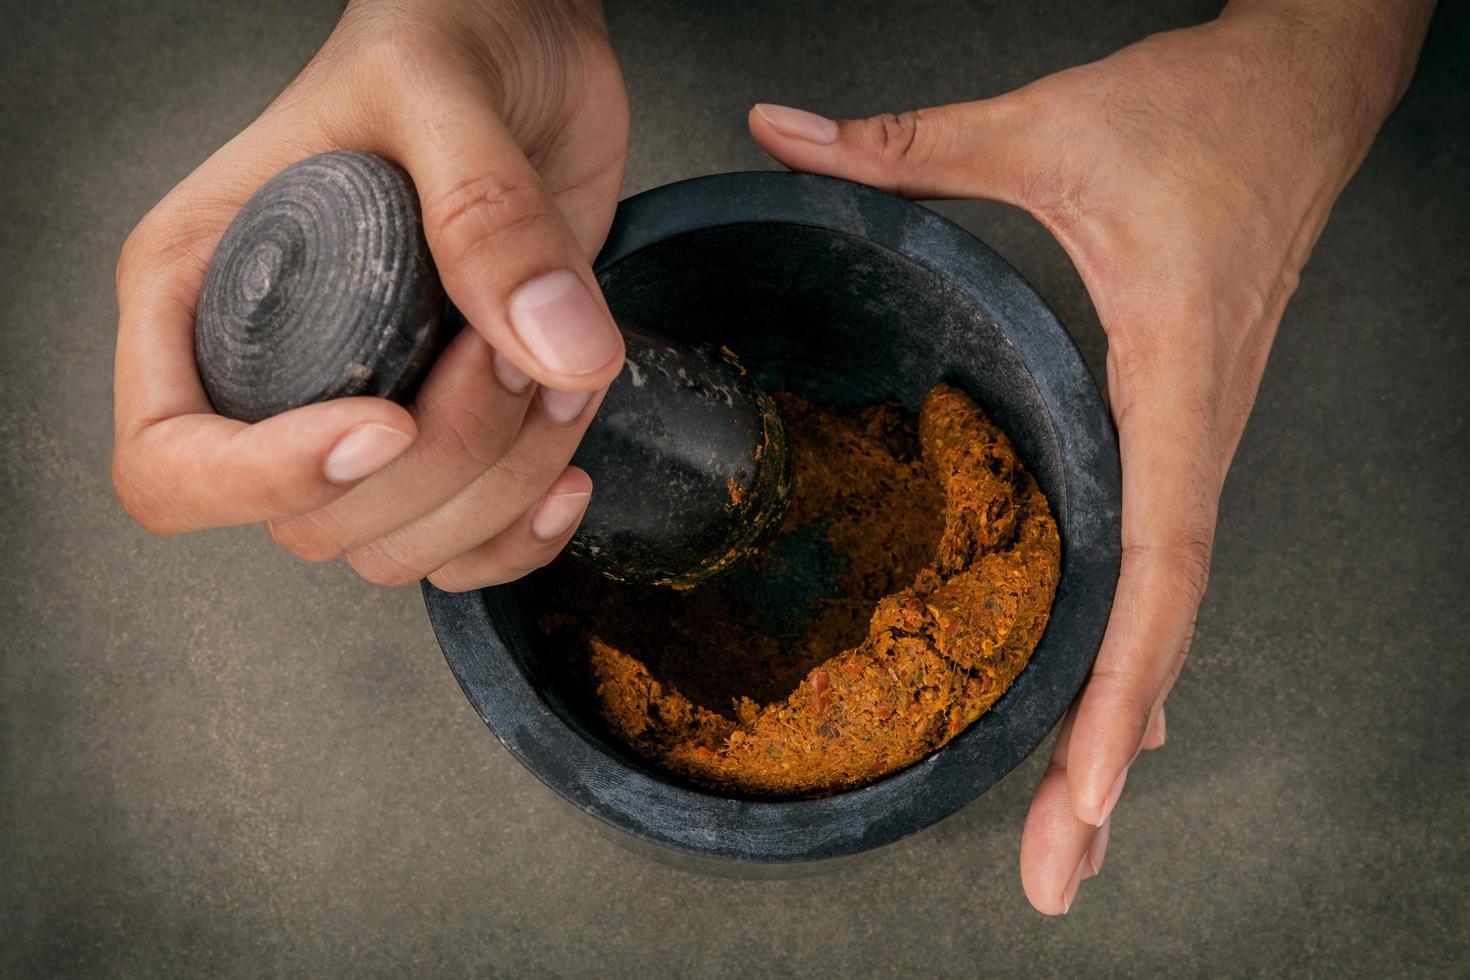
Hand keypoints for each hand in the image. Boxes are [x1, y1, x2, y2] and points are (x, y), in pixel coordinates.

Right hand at [113, 0, 627, 590]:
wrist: (529, 41)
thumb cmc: (443, 31)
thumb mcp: (441, 88)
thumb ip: (487, 216)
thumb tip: (555, 351)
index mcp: (203, 290)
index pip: (171, 465)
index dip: (267, 480)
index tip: (384, 423)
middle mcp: (272, 373)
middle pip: (315, 521)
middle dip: (441, 461)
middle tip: (512, 348)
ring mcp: (363, 410)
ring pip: (401, 545)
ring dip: (502, 488)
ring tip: (560, 374)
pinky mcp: (451, 429)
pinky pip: (465, 548)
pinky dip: (523, 532)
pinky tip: (569, 464)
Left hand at [748, 0, 1429, 912]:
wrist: (1301, 95)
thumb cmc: (1198, 117)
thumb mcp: (1044, 128)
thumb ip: (908, 143)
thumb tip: (783, 131)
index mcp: (1168, 377)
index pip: (1160, 559)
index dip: (1124, 680)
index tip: (1090, 785)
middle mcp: (1192, 432)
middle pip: (1162, 624)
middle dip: (1109, 757)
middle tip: (1060, 872)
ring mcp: (1194, 439)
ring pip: (1167, 611)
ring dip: (1119, 725)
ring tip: (1071, 832)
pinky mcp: (1181, 429)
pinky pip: (1163, 567)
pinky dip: (1134, 651)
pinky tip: (1111, 713)